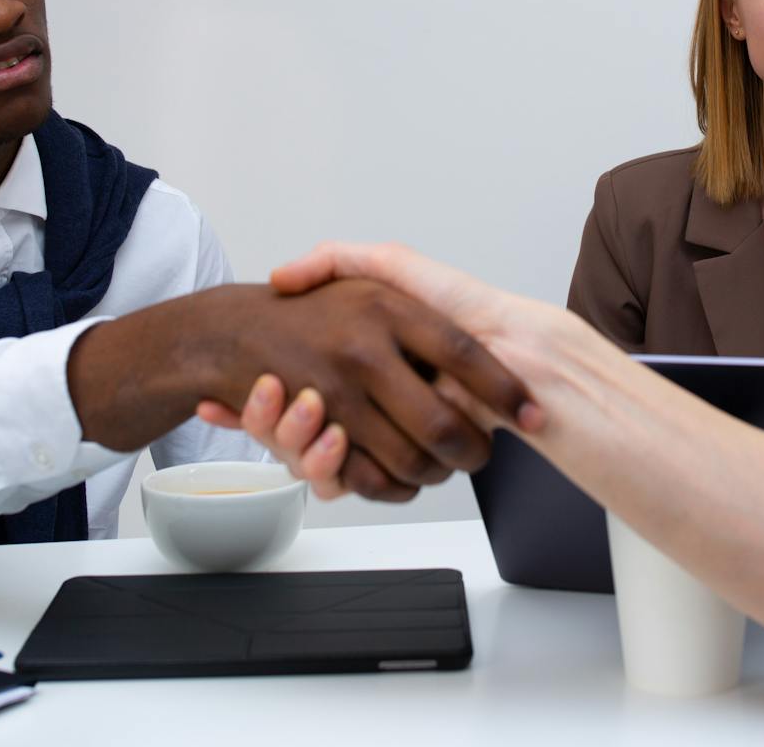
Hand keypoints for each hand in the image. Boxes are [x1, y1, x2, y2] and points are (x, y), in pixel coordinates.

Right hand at [203, 243, 560, 494]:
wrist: (232, 332)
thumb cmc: (316, 310)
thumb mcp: (367, 277)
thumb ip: (419, 286)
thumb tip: (481, 332)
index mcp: (388, 308)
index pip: (463, 353)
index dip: (502, 387)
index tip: (531, 411)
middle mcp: (363, 350)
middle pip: (443, 422)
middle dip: (474, 450)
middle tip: (485, 454)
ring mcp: (336, 395)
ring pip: (410, 458)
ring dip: (435, 472)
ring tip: (445, 466)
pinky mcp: (311, 433)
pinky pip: (367, 478)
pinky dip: (392, 486)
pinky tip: (403, 477)